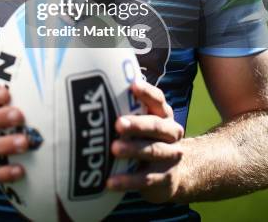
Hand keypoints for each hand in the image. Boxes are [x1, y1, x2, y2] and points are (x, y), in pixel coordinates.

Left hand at [107, 80, 183, 202]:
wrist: (172, 175)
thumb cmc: (147, 140)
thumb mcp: (144, 125)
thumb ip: (129, 112)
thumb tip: (95, 101)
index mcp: (164, 115)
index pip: (158, 100)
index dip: (147, 92)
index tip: (132, 85)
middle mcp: (171, 133)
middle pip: (156, 126)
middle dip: (138, 124)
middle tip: (118, 124)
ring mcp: (171, 156)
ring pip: (152, 151)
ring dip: (133, 150)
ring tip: (114, 149)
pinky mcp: (165, 179)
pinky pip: (145, 179)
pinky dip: (127, 180)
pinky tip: (110, 182)